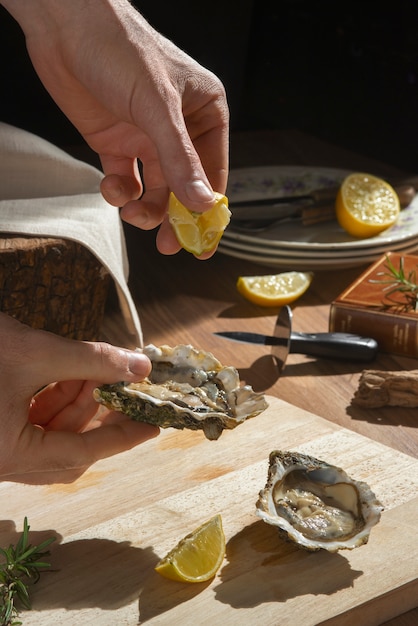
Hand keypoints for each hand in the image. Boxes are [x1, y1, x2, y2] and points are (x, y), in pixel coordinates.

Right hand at [0, 314, 158, 483]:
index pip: (80, 453)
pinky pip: (35, 422)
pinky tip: (75, 373)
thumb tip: (139, 366)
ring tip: (100, 371)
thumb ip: (92, 360)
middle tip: (128, 390)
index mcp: (7, 453)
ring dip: (80, 403)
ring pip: (52, 435)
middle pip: (67, 450)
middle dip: (99, 417)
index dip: (121, 438)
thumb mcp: (35, 351)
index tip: (152, 425)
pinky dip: (58, 398)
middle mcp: (1, 459)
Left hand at [4, 0, 228, 255]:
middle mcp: (179, 130)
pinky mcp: (117, 144)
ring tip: (133, 212)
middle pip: (184, 189)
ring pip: (155, 191)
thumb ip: (179, 159)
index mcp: (205, 114)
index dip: (209, 211)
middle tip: (169, 245)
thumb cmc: (122, 50)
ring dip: (145, 208)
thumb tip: (201, 204)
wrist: (65, 27)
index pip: (214, 172)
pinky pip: (126, 182)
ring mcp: (147, 139)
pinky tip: (112, 186)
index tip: (205, 244)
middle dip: (175, 218)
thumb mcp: (158, 107)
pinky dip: (120, 192)